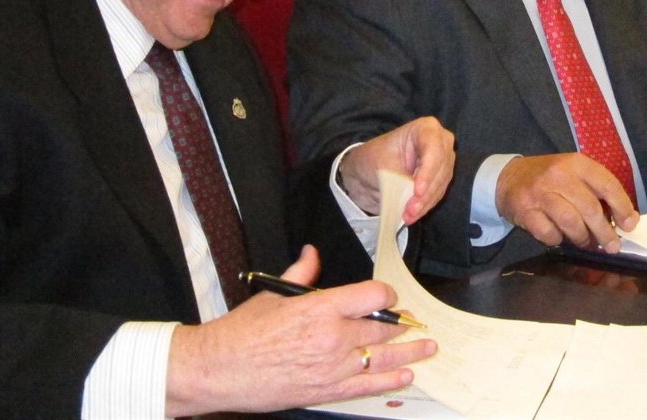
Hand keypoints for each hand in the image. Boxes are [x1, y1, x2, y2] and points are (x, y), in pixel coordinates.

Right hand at [165, 246, 435, 415]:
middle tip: (417, 322)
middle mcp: (331, 337)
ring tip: (428, 347)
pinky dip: (389, 381)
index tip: (389, 296)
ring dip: (409, 352)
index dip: (387, 294)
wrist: (218, 370)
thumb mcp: (273, 294)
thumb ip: (301, 274)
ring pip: (382, 357)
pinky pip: (367, 387)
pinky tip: (405, 376)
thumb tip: (313, 254)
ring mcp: (331, 368)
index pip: (373, 296)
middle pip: (383, 327)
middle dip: (403, 323)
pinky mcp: (325, 392)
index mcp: (319, 308)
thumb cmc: (242, 332)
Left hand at [339, 116, 454, 223]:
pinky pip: (438, 193)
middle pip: (441, 168)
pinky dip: (425, 206)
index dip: (428, 171)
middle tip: (410, 209)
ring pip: (441, 184)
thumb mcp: (383, 163)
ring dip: (425, 203)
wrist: (370, 170)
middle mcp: (441, 142)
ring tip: (408, 216)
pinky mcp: (441, 178)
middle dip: (426, 192)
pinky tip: (412, 215)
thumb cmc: (375, 158)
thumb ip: (401, 177)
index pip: (434, 149)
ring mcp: (443, 160)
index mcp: (426, 128)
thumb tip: (413, 194)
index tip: (417, 191)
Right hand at [494, 153, 638, 253]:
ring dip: (582, 238)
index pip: (607, 185)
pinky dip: (558, 240)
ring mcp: (540, 193)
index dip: (622, 207)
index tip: (630, 225)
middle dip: (605, 232)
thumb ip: (599, 192)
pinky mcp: (525, 210)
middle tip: (612, 246)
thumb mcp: (575, 175)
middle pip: (590, 208)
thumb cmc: (550, 178)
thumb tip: (628, 219)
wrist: (509, 177)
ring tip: (586, 242)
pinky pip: (549, 233)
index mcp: (577, 163)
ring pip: (571, 222)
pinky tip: (559, 236)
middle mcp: (559, 175)